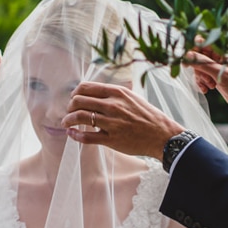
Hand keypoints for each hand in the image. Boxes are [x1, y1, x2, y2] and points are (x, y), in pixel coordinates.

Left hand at [64, 82, 183, 158]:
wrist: (162, 135)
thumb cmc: (147, 116)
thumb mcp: (132, 98)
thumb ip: (113, 95)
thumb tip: (94, 93)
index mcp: (117, 93)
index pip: (85, 87)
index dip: (75, 93)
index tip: (74, 99)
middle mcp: (113, 105)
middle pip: (79, 101)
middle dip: (69, 107)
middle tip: (69, 112)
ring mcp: (111, 123)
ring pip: (80, 117)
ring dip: (68, 120)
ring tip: (66, 123)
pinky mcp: (111, 140)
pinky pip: (87, 137)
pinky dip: (75, 135)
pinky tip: (72, 134)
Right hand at [186, 50, 227, 129]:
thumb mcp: (221, 74)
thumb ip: (203, 63)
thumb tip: (187, 55)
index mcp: (225, 50)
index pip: (204, 42)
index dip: (194, 49)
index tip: (187, 59)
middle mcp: (221, 57)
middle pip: (199, 55)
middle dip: (197, 67)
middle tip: (202, 77)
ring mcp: (219, 67)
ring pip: (200, 67)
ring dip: (200, 77)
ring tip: (209, 85)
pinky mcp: (217, 77)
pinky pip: (204, 76)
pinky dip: (202, 82)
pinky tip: (207, 90)